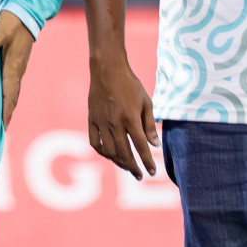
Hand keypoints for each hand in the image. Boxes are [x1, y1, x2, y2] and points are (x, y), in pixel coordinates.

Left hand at [0, 10, 35, 128]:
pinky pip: (14, 83)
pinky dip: (9, 94)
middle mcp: (18, 69)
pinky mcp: (18, 61)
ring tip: (3, 118)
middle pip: (13, 96)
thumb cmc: (12, 21)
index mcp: (13, 65)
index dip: (5, 111)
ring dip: (9, 105)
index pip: (9, 93)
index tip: (2, 126)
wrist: (28, 11)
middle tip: (2, 129)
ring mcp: (19, 66)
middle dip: (7, 113)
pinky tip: (5, 97)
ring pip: (14, 90)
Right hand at [87, 54, 158, 178]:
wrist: (107, 70)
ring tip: (127, 167)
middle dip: (133, 167)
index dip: (147, 161)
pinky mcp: (92, 120)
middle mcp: (115, 123)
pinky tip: (109, 155)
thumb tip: (155, 145)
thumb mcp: (146, 102)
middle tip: (139, 175)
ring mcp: (101, 123)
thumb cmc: (130, 85)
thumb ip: (149, 125)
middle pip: (124, 153)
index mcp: (130, 118)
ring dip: (118, 162)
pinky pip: (94, 142)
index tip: (152, 172)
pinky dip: (102, 152)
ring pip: (109, 151)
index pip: (140, 147)